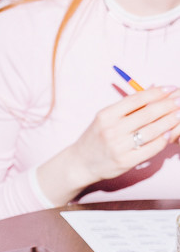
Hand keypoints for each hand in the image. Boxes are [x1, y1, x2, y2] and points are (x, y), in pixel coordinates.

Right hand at [38, 86, 179, 203]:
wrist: (81, 163)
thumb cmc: (96, 138)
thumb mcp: (105, 118)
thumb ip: (127, 107)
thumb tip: (153, 90)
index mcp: (106, 115)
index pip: (136, 100)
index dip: (156, 93)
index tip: (170, 88)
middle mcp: (112, 129)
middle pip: (147, 114)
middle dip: (168, 105)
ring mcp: (119, 146)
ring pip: (151, 131)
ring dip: (169, 121)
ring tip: (179, 115)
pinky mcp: (125, 161)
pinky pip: (150, 148)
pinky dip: (162, 140)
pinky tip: (169, 133)